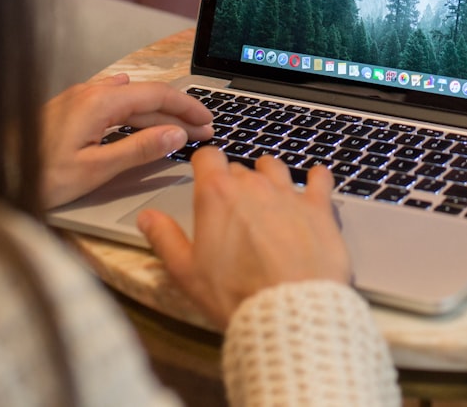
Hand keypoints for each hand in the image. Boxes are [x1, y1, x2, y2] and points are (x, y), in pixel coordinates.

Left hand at [40, 74, 212, 208]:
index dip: (187, 108)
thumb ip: (138, 149)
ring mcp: (78, 99)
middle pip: (146, 97)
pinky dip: (134, 110)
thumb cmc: (37, 176)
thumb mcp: (95, 170)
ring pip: (129, 100)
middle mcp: (90, 94)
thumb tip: (176, 134)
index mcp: (100, 103)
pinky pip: (112, 102)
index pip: (157, 96)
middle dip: (177, 113)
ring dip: (157, 114)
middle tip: (202, 133)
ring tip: (178, 129)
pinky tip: (134, 105)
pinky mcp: (69, 109)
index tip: (208, 123)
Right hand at [138, 147, 350, 327]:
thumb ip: (165, 238)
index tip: (204, 172)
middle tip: (233, 205)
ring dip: (269, 175)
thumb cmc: (234, 294)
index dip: (205, 164)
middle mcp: (253, 185)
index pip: (208, 157)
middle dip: (234, 182)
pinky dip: (316, 178)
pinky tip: (316, 180)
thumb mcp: (186, 272)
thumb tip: (147, 217)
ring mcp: (289, 194)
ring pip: (276, 168)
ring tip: (268, 191)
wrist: (289, 310)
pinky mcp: (319, 208)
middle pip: (240, 168)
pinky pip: (320, 179)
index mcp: (217, 195)